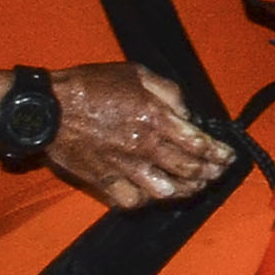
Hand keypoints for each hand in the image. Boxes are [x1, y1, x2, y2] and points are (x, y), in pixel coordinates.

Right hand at [46, 63, 236, 208]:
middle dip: (209, 174)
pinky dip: (147, 200)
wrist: (46, 109)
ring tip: (193, 186)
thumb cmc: (88, 86)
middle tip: (217, 173)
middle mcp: (145, 147)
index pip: (199, 144)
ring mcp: (124, 168)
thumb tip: (186, 112)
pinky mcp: (104, 182)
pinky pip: (133, 201)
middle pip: (189, 170)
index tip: (228, 157)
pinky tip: (153, 193)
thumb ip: (167, 92)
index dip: (219, 154)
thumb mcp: (134, 73)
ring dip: (185, 190)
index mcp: (155, 118)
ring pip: (166, 191)